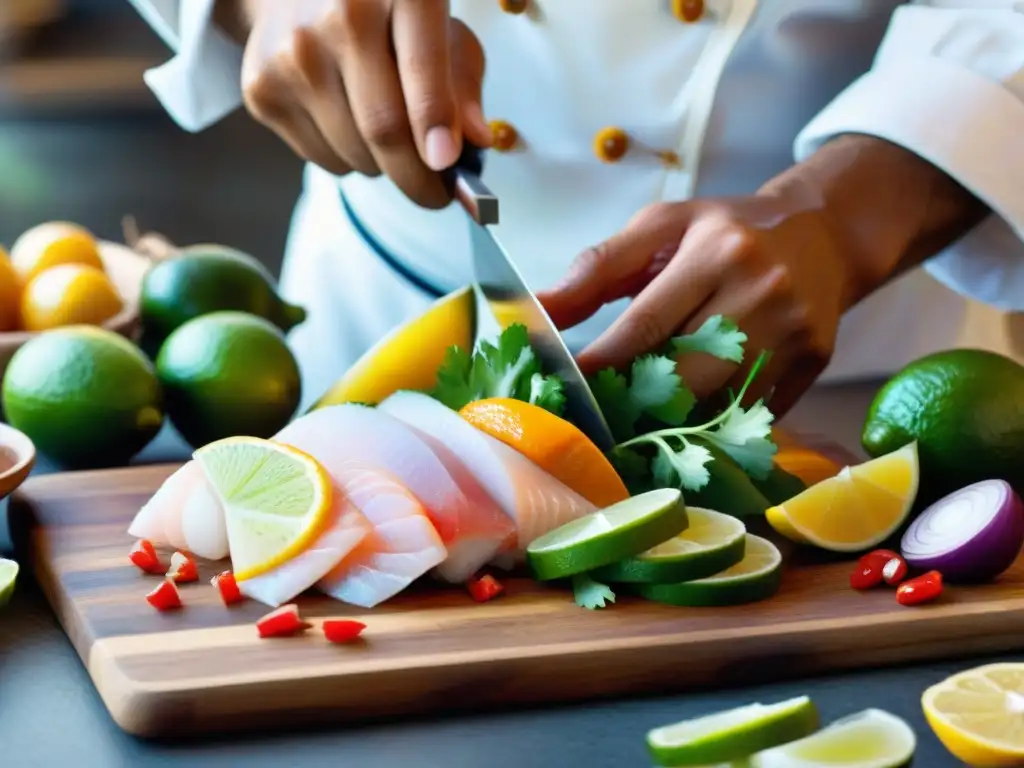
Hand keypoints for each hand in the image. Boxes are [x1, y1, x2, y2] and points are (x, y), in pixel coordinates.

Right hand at [238, 0, 492, 207]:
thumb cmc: (385, 15)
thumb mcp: (441, 30)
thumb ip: (463, 84)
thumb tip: (477, 141)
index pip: (421, 67)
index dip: (434, 122)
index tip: (448, 165)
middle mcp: (340, 15)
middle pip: (383, 128)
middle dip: (419, 178)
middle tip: (438, 194)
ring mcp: (294, 53)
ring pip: (354, 155)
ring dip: (383, 168)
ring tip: (387, 139)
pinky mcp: (262, 88)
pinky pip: (323, 160)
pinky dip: (348, 161)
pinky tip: (347, 123)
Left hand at [538, 195, 854, 416]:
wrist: (822, 234)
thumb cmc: (726, 230)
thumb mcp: (661, 227)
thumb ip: (598, 267)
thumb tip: (540, 308)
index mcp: (717, 251)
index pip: (646, 323)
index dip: (601, 364)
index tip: (566, 388)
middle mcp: (761, 293)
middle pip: (685, 374)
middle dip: (634, 401)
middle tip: (598, 417)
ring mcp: (793, 334)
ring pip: (717, 402)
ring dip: (671, 420)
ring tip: (635, 423)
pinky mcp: (814, 365)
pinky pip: (751, 413)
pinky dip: (714, 423)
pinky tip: (685, 423)